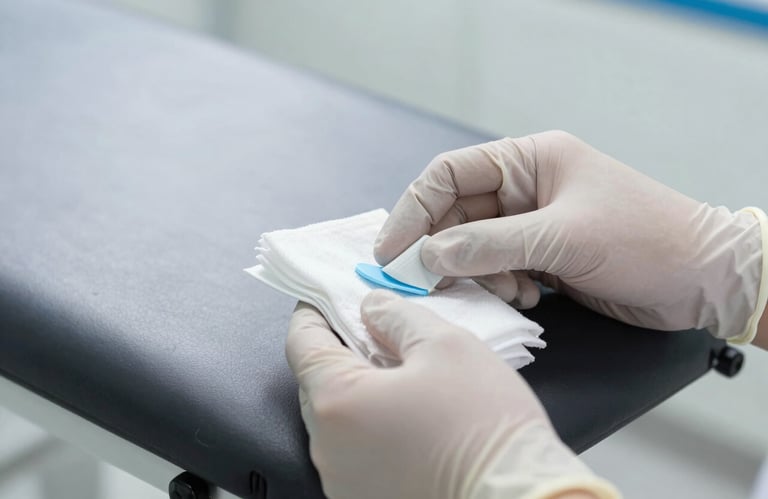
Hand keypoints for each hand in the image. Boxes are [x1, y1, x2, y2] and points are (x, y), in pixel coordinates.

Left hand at [286, 290, 617, 498]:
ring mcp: (344, 479)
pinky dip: (371, 425)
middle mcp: (329, 448)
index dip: (313, 314)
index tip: (323, 298)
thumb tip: (373, 308)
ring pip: (338, 419)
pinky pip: (356, 449)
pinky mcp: (365, 496)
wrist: (517, 497)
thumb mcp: (445, 345)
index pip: (303, 345)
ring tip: (398, 372)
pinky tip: (406, 413)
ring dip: (358, 391)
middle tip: (370, 330)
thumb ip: (397, 316)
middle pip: (317, 383)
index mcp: (337, 403)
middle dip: (339, 352)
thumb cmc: (484, 425)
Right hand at [374, 131, 766, 341]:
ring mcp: (532, 224)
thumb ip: (490, 246)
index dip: (414, 210)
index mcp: (530, 160)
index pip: (450, 175)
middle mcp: (525, 188)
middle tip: (428, 284)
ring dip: (477, 275)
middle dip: (443, 251)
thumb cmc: (643, 240)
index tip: (390, 250)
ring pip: (474, 249)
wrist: (701, 280)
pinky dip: (500, 286)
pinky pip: (497, 270)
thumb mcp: (563, 238)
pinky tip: (529, 296)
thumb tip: (428, 255)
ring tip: (508, 290)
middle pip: (456, 216)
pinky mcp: (542, 257)